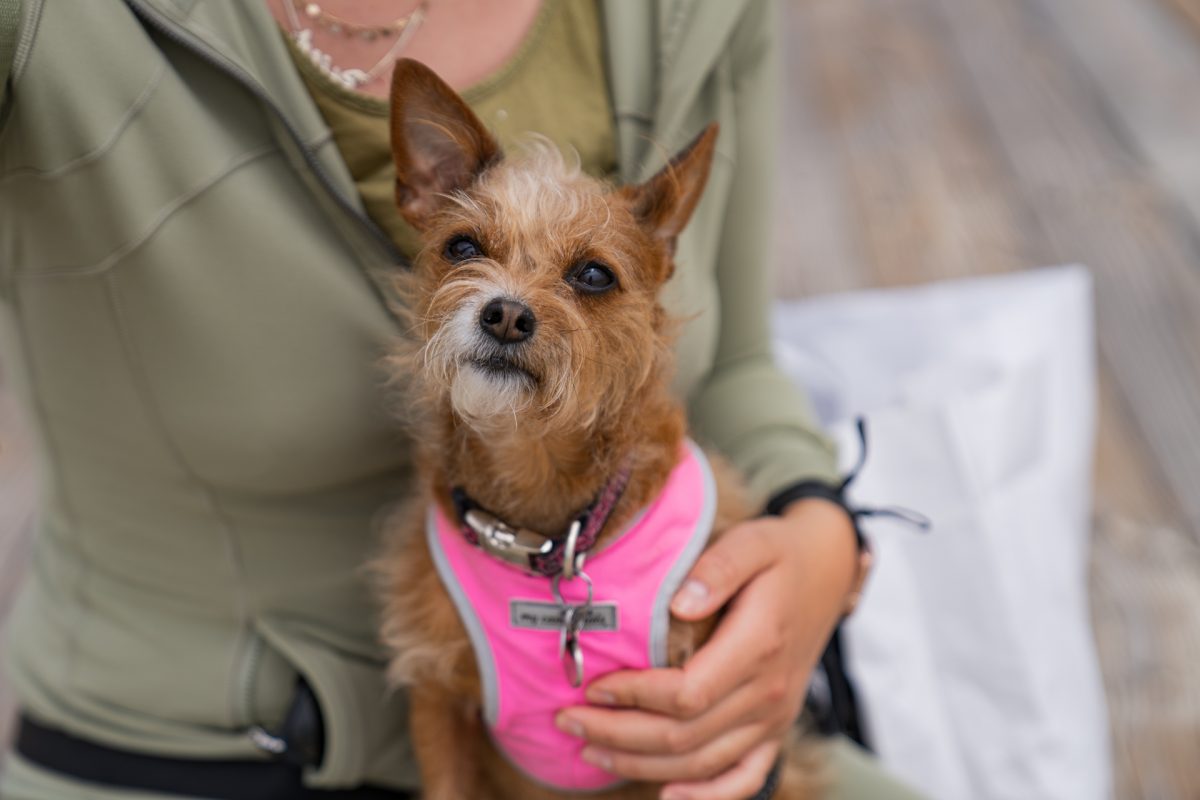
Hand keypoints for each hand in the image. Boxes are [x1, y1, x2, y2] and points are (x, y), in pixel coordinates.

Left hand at [555, 498, 858, 799]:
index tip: (594, 685)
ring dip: (642, 764)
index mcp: (759, 646)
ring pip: (702, 763)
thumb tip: (678, 603)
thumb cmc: (782, 554)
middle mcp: (768, 693)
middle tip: (569, 721)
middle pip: (685, 736)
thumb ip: (717, 569)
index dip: (635, 696)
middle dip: (619, 734)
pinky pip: (745, 778)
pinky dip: (707, 795)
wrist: (829, 572)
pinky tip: (667, 796)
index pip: (688, 692)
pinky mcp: (775, 729)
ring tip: (590, 750)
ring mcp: (774, 718)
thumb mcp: (754, 542)